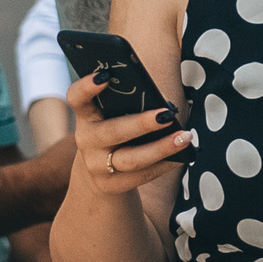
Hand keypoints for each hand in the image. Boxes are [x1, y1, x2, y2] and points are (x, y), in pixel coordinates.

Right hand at [68, 71, 191, 195]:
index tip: (105, 76)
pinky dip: (165, 165)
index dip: (86, 87)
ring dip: (160, 148)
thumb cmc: (116, 130)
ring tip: (184, 137)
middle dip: (141, 123)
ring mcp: (97, 165)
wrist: (99, 170)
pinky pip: (142, 175)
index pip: (77, 99)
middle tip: (167, 114)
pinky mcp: (112, 185)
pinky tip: (183, 156)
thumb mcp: (112, 115)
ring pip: (131, 159)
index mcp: (86, 116)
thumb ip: (128, 104)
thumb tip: (164, 104)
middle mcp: (87, 141)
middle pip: (113, 132)